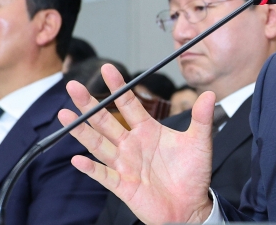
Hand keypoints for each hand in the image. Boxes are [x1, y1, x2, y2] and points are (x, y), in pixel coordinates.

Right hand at [58, 64, 214, 224]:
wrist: (191, 207)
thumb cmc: (193, 173)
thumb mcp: (199, 142)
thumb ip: (201, 118)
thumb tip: (211, 94)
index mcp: (148, 130)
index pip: (129, 103)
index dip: (118, 86)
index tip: (107, 68)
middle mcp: (132, 144)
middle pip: (105, 120)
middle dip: (89, 104)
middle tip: (73, 86)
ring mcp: (125, 164)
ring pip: (98, 144)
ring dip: (81, 131)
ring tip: (64, 115)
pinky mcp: (123, 185)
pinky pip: (103, 175)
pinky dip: (90, 168)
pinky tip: (77, 158)